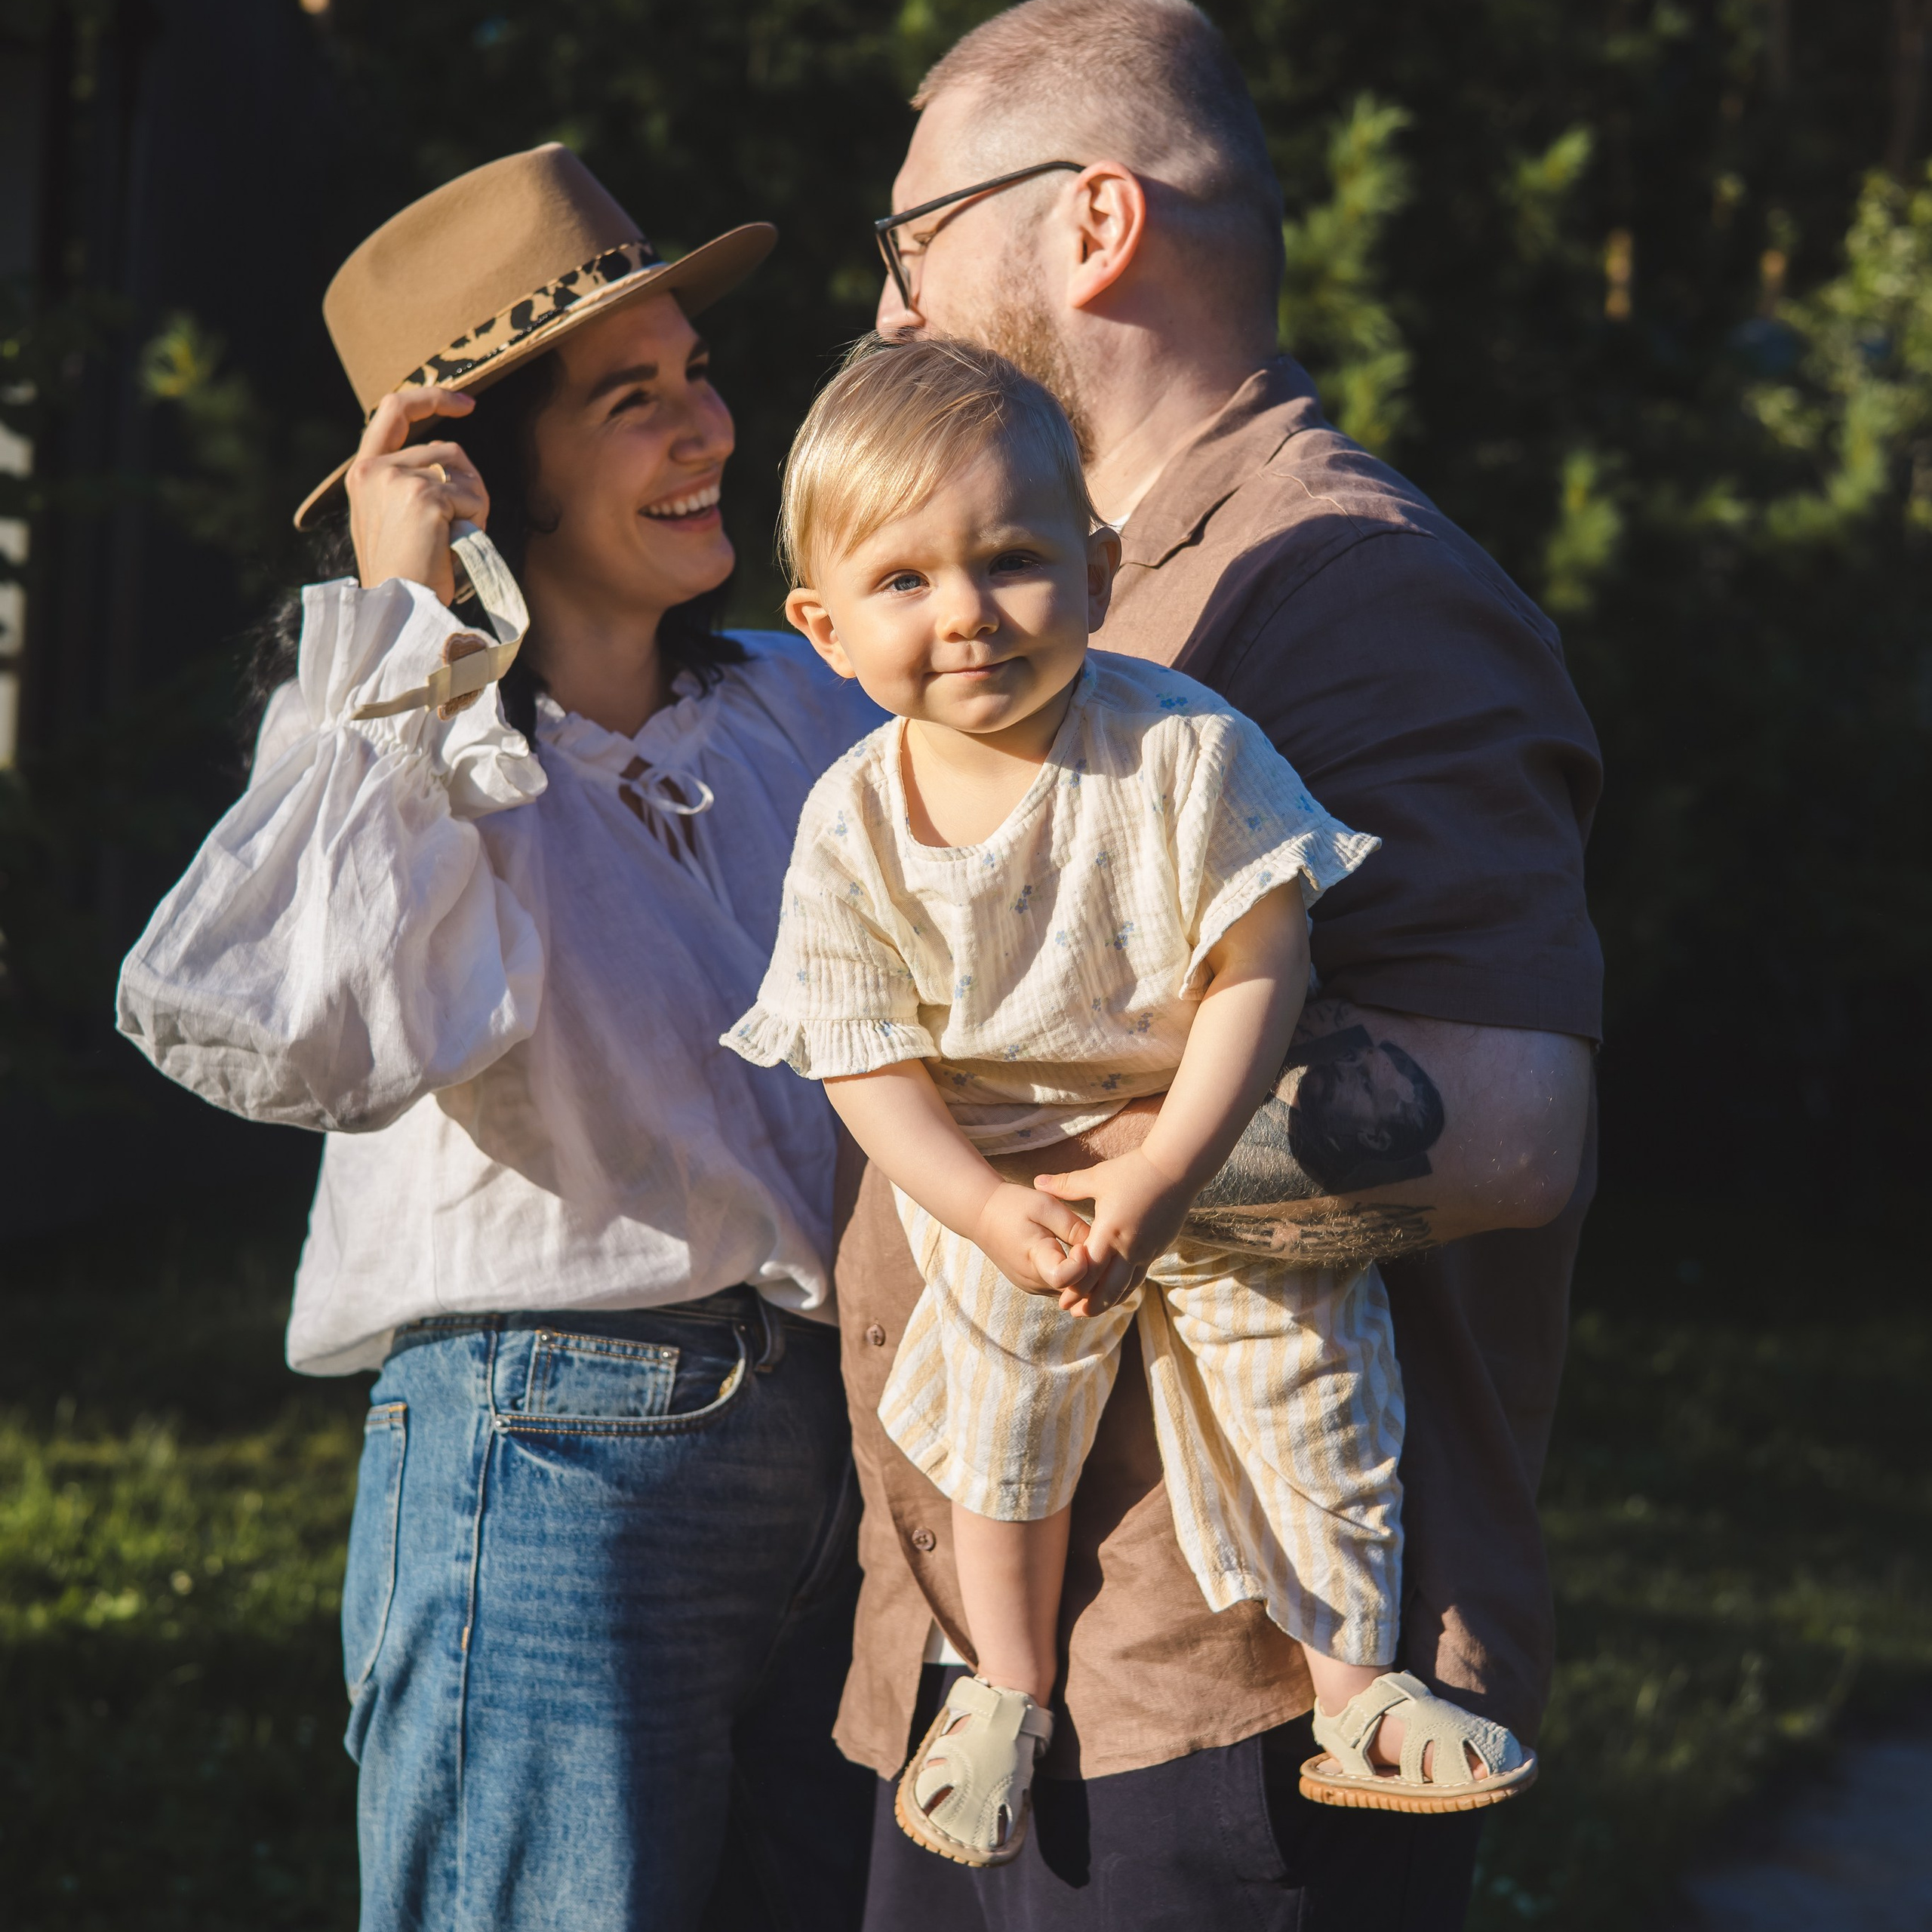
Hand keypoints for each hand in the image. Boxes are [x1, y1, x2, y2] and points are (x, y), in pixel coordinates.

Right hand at [346, 386, 490, 605]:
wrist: (397, 609)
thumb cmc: (405, 574)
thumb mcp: (393, 518)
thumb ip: (408, 483)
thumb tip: (452, 461)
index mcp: (363, 472)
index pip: (394, 409)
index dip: (432, 397)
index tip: (466, 402)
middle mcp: (375, 469)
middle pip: (448, 449)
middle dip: (470, 483)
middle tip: (466, 523)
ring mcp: (397, 479)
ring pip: (463, 471)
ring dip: (474, 504)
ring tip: (454, 540)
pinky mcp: (424, 497)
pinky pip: (472, 496)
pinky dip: (477, 521)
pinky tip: (456, 545)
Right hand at [970, 1182, 1093, 1297]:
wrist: (981, 1213)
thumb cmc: (1013, 1205)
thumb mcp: (1045, 1206)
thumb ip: (1073, 1228)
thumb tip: (1100, 1247)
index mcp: (1034, 1258)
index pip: (1065, 1278)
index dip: (1082, 1264)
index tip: (1083, 1244)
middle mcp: (1033, 1280)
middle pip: (1075, 1288)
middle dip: (1091, 1270)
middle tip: (1094, 1246)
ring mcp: (1032, 1286)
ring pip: (1071, 1291)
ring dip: (1084, 1275)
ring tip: (1086, 1248)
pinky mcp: (1033, 1285)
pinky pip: (1062, 1287)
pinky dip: (1073, 1276)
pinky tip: (1077, 1255)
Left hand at [1034, 1149, 1196, 1315]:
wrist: (1176, 1169)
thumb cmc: (1133, 1170)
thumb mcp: (1097, 1177)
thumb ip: (1066, 1185)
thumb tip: (1037, 1181)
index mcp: (1109, 1231)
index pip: (1089, 1271)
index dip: (1074, 1289)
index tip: (1061, 1299)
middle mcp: (1128, 1247)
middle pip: (1108, 1288)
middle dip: (1090, 1305)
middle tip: (1073, 1314)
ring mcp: (1146, 1251)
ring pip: (1127, 1287)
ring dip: (1109, 1301)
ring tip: (1093, 1310)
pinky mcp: (1158, 1248)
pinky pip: (1139, 1275)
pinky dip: (1126, 1287)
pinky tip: (1118, 1290)